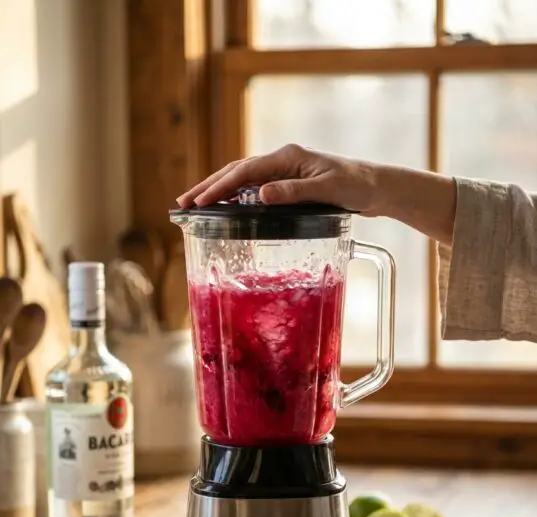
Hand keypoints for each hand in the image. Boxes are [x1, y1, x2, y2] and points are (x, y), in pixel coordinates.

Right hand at [176, 144, 380, 215]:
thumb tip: (260, 195)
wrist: (375, 187)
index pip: (244, 172)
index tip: (198, 201)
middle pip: (236, 171)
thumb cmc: (356, 187)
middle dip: (208, 186)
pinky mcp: (288, 182)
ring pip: (242, 178)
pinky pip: (254, 186)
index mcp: (288, 157)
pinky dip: (235, 194)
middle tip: (183, 203)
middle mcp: (282, 160)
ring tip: (196, 204)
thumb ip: (294, 192)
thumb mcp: (327, 190)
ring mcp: (284, 170)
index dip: (219, 187)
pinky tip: (224, 206)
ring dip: (218, 190)